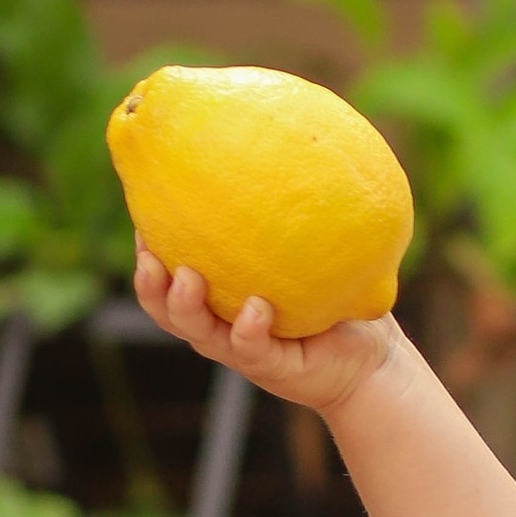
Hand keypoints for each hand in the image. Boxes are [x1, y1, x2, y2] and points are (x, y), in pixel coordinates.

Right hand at [133, 245, 393, 420]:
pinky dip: (249, 329)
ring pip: (199, 333)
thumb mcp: (308, 255)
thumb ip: (289, 219)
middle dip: (150, 285)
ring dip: (186, 306)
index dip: (148, 256)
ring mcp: (244, 350)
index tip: (142, 221)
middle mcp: (222, 327)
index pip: (169, 280)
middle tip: (147, 256)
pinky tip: (257, 307)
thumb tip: (285, 148)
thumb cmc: (336, 300)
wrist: (374, 360)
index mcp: (219, 301)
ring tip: (186, 277)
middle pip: (167, 311)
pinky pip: (253, 349)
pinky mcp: (273, 368)